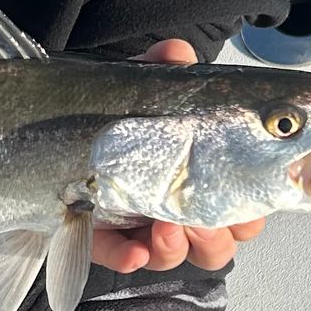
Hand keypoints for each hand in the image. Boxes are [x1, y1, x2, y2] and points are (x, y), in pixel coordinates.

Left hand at [89, 38, 269, 277]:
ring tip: (166, 231)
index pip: (241, 211)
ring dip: (176, 249)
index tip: (247, 209)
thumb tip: (176, 53)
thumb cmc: (123, 111)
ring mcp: (140, 226)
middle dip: (214, 239)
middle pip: (214, 243)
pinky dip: (126, 257)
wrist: (61, 122)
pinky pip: (115, 255)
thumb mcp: (146, 86)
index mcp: (201, 180)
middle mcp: (176, 208)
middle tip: (204, 222)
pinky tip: (132, 252)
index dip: (249, 217)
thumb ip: (165, 69)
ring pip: (172, 255)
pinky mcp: (100, 235)